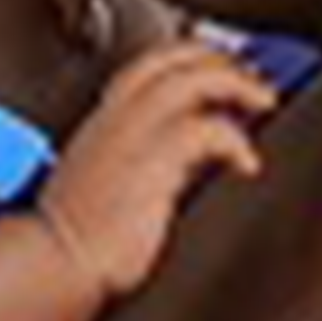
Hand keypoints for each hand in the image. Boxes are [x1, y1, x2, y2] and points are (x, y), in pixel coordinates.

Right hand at [35, 42, 270, 299]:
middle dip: (222, 59)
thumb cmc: (83, 233)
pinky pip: (203, 130)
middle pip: (174, 57)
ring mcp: (131, 136)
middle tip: (256, 81)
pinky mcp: (149, 166)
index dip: (196, 56)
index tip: (230, 69)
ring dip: (236, 83)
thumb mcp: (114, 179)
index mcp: (106, 118)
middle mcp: (116, 117)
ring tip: (264, 101)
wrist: (58, 265)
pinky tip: (248, 164)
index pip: (153, 62)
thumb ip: (152, 156)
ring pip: (190, 80)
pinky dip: (235, 139)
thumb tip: (201, 151)